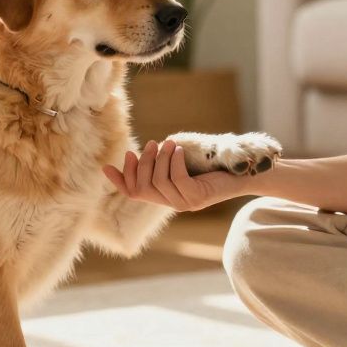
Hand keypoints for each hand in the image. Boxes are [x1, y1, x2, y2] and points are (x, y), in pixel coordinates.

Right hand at [103, 139, 249, 211]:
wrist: (241, 173)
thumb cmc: (211, 164)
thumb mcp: (181, 161)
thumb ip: (162, 161)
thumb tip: (142, 152)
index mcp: (165, 195)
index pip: (134, 193)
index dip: (119, 180)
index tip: (106, 166)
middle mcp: (172, 203)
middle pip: (142, 187)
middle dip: (143, 163)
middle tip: (152, 143)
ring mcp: (184, 203)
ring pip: (158, 182)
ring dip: (162, 158)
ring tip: (170, 143)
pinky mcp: (196, 199)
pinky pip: (176, 180)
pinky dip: (175, 162)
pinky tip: (179, 150)